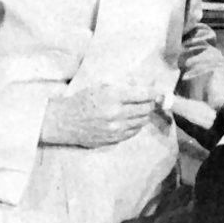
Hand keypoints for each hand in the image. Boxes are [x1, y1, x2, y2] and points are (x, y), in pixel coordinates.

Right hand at [40, 84, 161, 147]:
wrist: (63, 122)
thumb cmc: (82, 100)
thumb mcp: (101, 86)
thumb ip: (123, 85)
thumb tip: (144, 83)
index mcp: (113, 97)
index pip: (144, 94)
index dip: (155, 92)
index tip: (159, 90)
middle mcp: (116, 114)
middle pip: (146, 109)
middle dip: (151, 103)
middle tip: (151, 99)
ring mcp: (115, 129)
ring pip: (142, 121)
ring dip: (145, 114)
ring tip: (141, 109)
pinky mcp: (113, 139)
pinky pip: (134, 132)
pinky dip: (136, 125)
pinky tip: (132, 119)